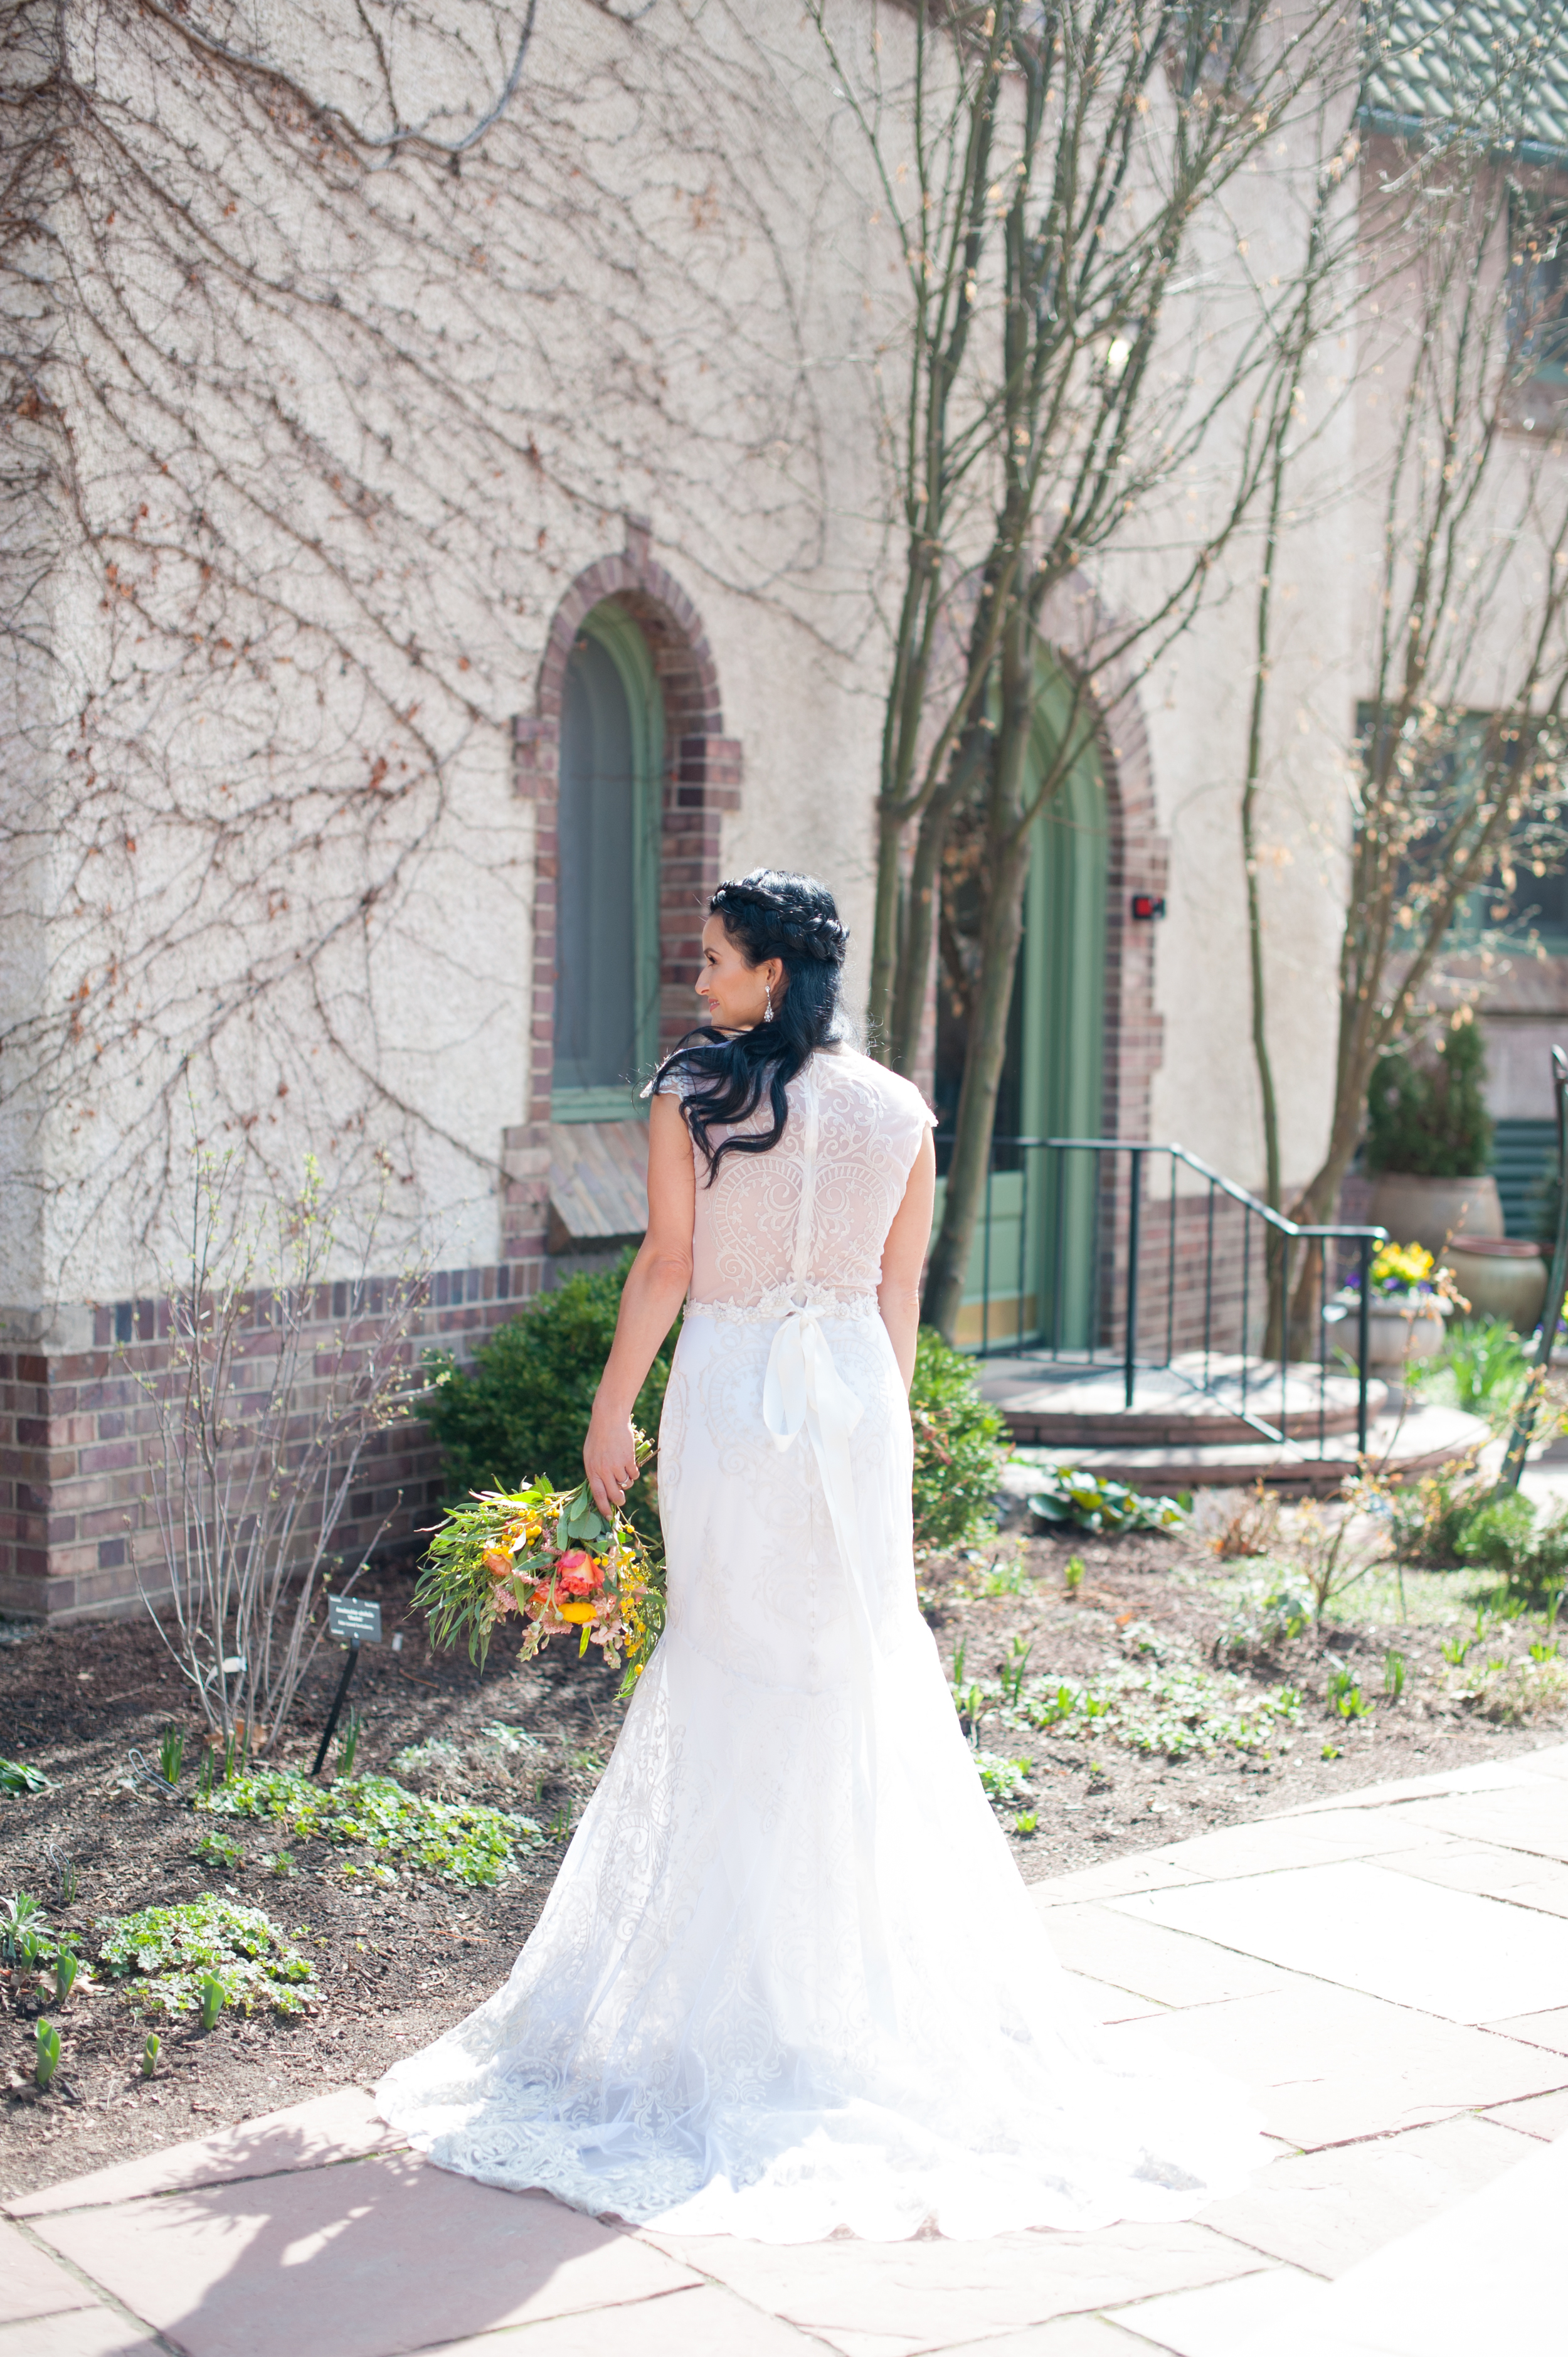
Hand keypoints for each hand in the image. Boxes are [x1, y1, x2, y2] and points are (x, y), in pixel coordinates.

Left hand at [584, 1401, 640, 1518]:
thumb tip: (602, 1489)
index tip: (608, 1517)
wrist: (609, 1419)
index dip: (604, 1508)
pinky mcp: (628, 1459)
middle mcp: (603, 1470)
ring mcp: (616, 1465)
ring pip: (626, 1484)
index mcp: (592, 1470)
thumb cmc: (598, 1437)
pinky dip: (634, 1472)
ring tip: (623, 1471)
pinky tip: (630, 1463)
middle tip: (621, 1499)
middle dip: (619, 1500)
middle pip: (614, 1495)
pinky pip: (634, 1474)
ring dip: (627, 1482)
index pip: (598, 1495)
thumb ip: (595, 1472)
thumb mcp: (590, 1456)